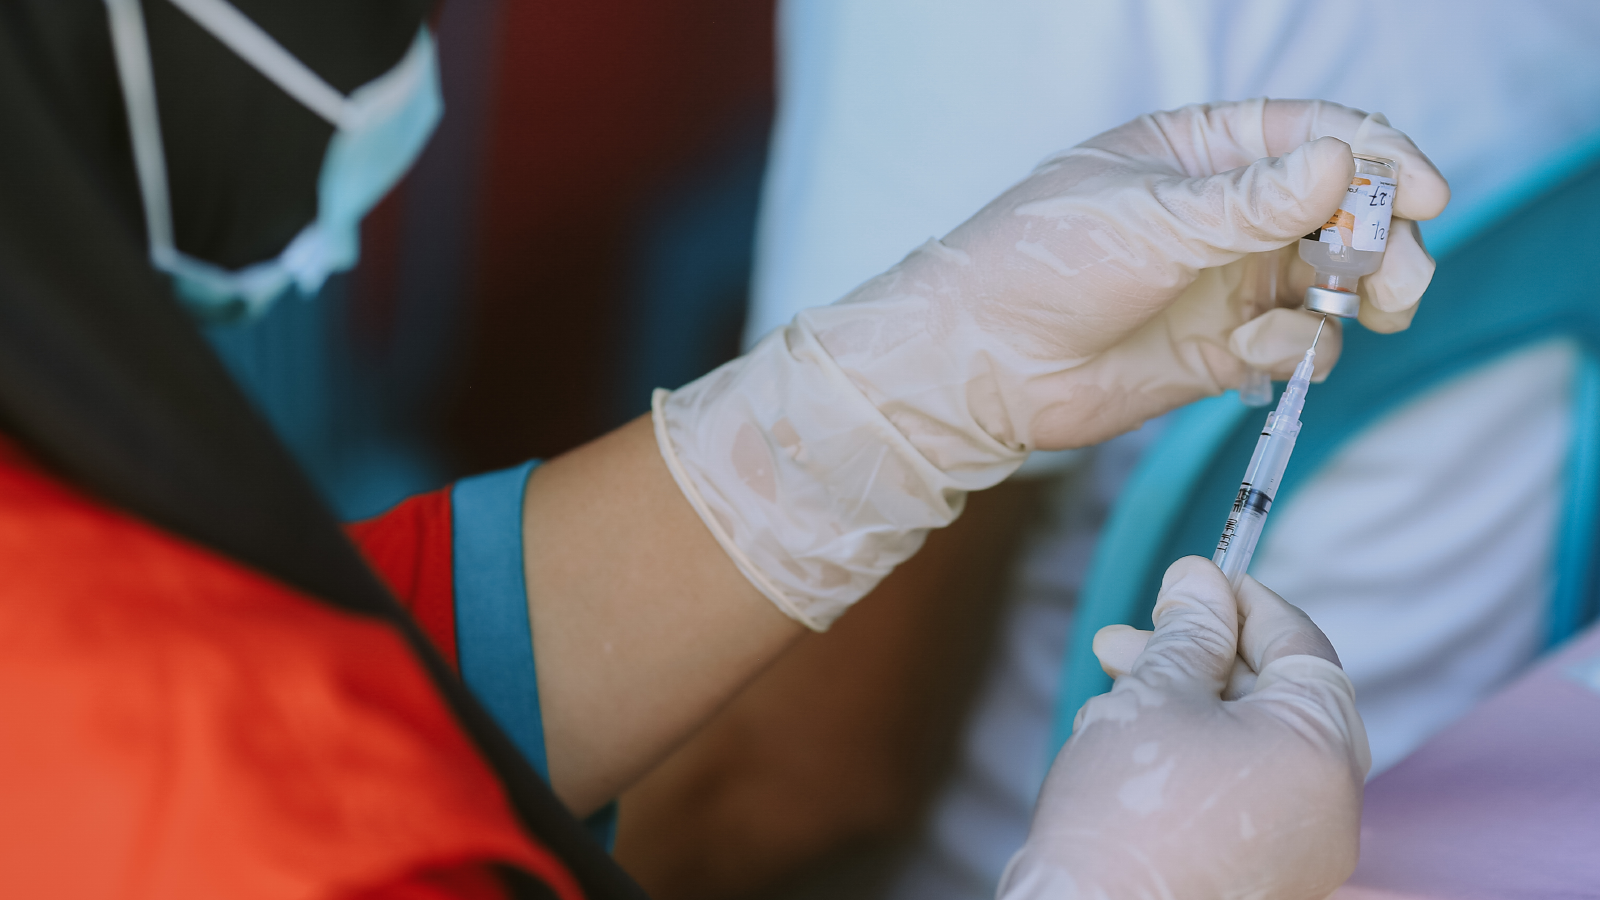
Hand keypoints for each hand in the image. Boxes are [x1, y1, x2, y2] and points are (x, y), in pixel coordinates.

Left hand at [656, 100, 1447, 628]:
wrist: (978, 365)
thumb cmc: (1040, 264)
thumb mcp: (1147, 221)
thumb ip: (1249, 204)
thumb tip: (1343, 166)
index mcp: (1203, 151)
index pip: (1318, 135)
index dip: (1378, 158)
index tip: (1423, 194)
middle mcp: (1226, 213)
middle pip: (1345, 209)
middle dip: (1385, 235)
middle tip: (1398, 275)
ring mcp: (1228, 281)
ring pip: (1335, 279)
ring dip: (1365, 292)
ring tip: (1370, 309)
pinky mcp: (1224, 350)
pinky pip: (1297, 342)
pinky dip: (1301, 347)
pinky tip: (1266, 352)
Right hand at [998, 558, 1369, 899]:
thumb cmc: (1126, 812)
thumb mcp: (1156, 693)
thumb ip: (1190, 630)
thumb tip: (1201, 580)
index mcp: (1321, 748)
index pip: (1300, 645)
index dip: (1243, 601)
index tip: (1194, 579)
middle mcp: (1330, 805)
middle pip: (1275, 696)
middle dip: (1198, 658)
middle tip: (1129, 638)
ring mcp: (1301, 849)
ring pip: (1251, 744)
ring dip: (1185, 706)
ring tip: (1112, 697)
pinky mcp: (1266, 876)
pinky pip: (1242, 793)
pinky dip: (1193, 759)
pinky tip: (1127, 747)